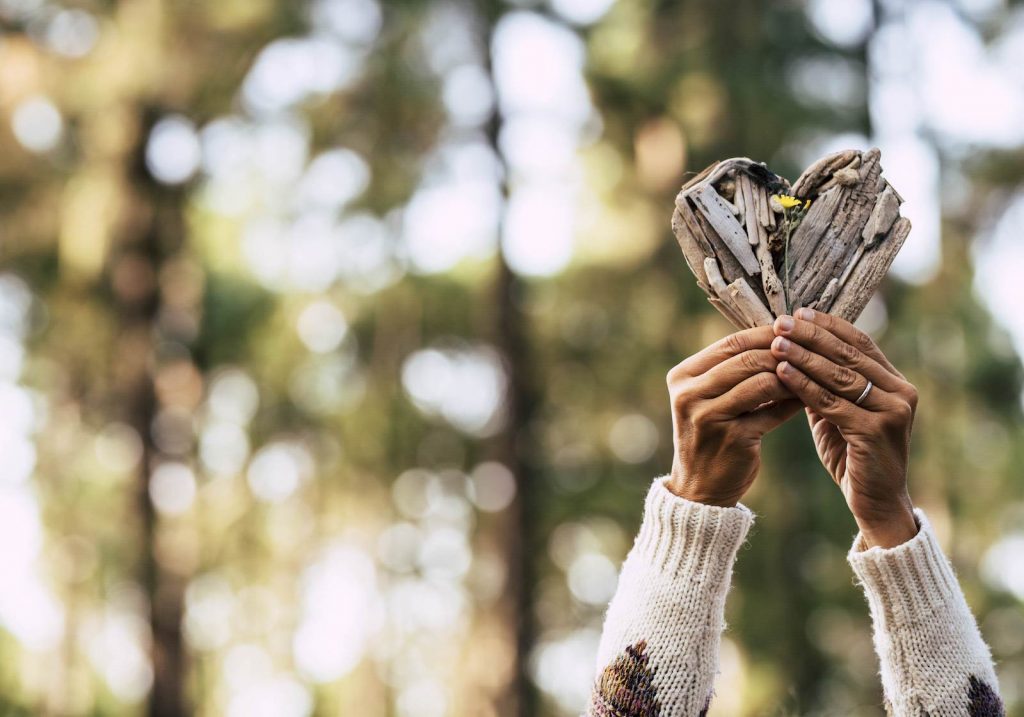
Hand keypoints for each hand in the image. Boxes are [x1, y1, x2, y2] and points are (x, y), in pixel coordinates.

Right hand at [667, 326, 802, 506]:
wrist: (700, 487)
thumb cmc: (711, 434)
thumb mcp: (710, 397)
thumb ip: (733, 370)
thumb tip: (781, 337)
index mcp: (682, 376)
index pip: (730, 343)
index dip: (765, 334)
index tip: (794, 331)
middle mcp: (688, 394)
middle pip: (746, 359)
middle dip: (783, 353)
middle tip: (811, 350)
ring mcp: (708, 417)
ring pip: (761, 382)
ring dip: (792, 376)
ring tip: (814, 373)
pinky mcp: (731, 439)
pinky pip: (772, 411)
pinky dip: (793, 403)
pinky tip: (809, 399)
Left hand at [770, 308, 918, 547]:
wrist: (876, 504)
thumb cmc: (854, 457)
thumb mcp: (838, 414)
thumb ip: (825, 385)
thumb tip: (794, 352)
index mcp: (895, 383)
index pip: (861, 342)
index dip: (829, 326)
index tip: (799, 312)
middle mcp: (901, 392)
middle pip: (849, 354)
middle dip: (812, 336)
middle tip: (781, 321)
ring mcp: (893, 411)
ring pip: (840, 376)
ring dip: (804, 357)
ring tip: (775, 342)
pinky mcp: (877, 431)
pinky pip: (832, 403)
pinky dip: (804, 386)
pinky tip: (781, 374)